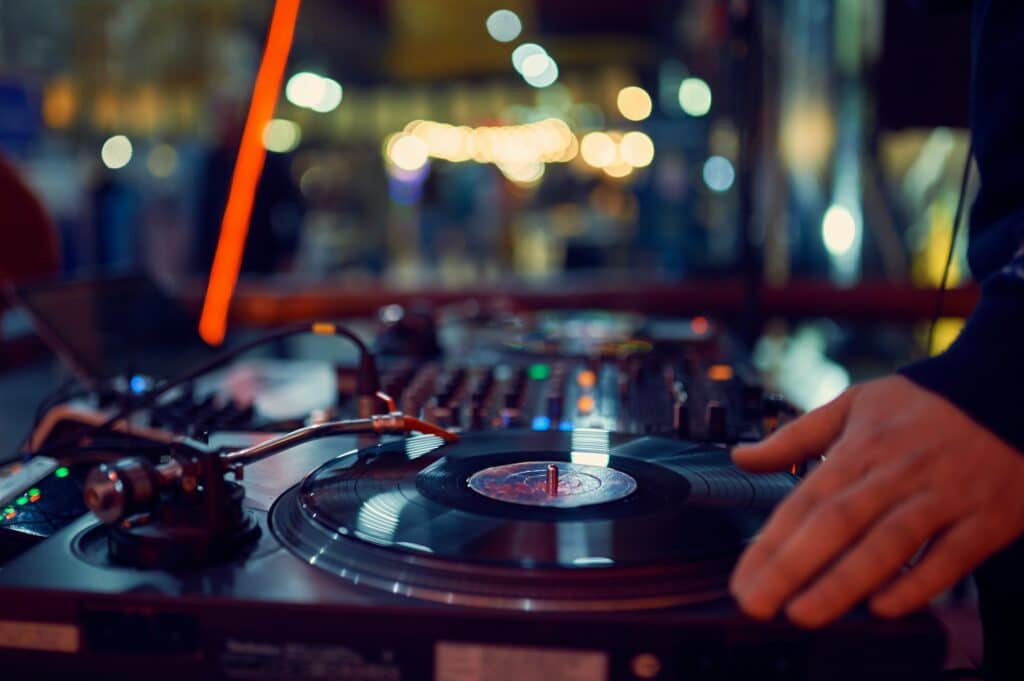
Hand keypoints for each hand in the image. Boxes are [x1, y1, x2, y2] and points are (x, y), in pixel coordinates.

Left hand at [730, 375, 1023, 627]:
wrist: (1007, 389)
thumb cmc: (921, 404)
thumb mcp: (854, 405)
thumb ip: (795, 436)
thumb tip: (741, 457)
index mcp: (861, 447)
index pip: (806, 500)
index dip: (772, 542)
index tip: (742, 578)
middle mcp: (897, 473)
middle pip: (838, 523)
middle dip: (793, 567)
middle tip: (758, 604)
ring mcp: (943, 496)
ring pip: (888, 542)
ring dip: (844, 582)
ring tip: (804, 613)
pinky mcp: (987, 519)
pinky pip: (951, 557)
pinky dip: (918, 583)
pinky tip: (883, 608)